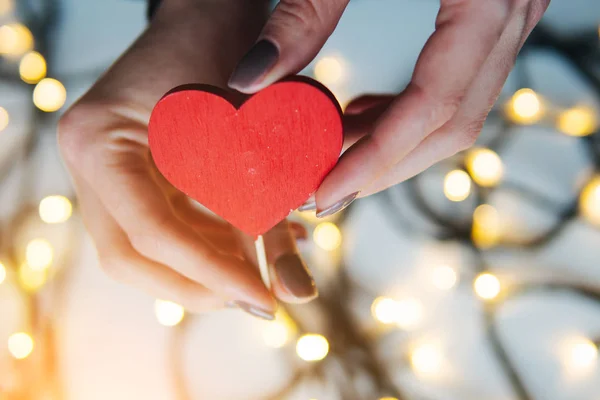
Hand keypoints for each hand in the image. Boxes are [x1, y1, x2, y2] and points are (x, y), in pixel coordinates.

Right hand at [58, 0, 316, 319]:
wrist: (209, 14)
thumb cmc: (228, 49)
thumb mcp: (246, 124)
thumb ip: (264, 207)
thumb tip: (294, 292)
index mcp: (100, 139)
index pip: (150, 230)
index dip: (210, 271)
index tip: (262, 298)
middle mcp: (87, 161)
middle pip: (129, 257)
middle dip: (197, 286)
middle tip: (257, 299)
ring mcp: (101, 170)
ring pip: (140, 251)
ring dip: (202, 271)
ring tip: (258, 275)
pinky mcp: (125, 175)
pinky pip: (157, 228)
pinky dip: (202, 246)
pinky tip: (246, 247)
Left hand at [228, 0, 549, 215]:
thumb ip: (302, 13)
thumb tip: (247, 82)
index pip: (434, 107)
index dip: (376, 160)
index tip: (324, 193)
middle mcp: (513, 11)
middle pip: (454, 125)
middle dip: (385, 167)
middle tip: (324, 191)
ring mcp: (510, 13)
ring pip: (460, 111)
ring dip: (396, 145)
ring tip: (335, 158)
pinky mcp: (491, 13)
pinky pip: (459, 84)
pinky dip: (410, 113)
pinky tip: (363, 117)